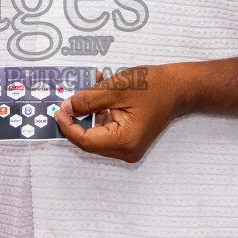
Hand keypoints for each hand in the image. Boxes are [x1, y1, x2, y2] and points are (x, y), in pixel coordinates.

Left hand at [54, 64, 189, 163]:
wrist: (179, 88)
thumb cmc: (155, 87)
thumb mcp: (116, 89)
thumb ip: (87, 100)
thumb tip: (66, 109)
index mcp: (125, 141)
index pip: (86, 141)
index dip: (68, 126)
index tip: (58, 111)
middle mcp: (127, 150)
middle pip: (89, 140)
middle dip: (78, 118)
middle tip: (68, 98)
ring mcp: (128, 147)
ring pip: (96, 134)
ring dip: (89, 112)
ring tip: (92, 87)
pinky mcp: (129, 139)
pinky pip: (106, 129)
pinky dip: (99, 113)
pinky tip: (101, 93)